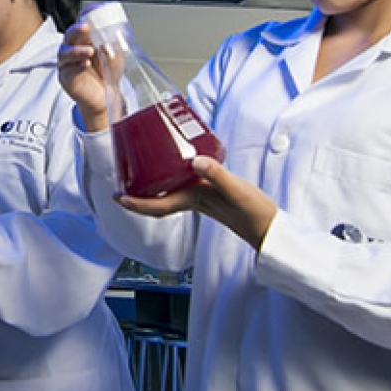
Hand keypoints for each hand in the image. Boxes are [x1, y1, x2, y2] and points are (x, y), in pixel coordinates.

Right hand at [57, 19, 109, 131]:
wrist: (105, 96)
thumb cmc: (108, 74)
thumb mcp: (116, 57)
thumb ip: (112, 47)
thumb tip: (108, 41)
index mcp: (85, 40)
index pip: (81, 26)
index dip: (83, 19)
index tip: (90, 16)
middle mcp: (73, 48)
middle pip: (70, 35)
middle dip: (77, 30)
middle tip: (86, 28)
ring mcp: (67, 62)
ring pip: (65, 51)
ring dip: (77, 49)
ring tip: (90, 51)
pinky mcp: (64, 76)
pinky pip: (66, 68)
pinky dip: (76, 64)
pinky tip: (85, 64)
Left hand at [118, 156, 276, 249]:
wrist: (271, 229)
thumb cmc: (255, 214)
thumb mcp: (236, 190)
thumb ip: (217, 175)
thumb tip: (195, 161)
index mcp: (195, 200)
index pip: (158, 205)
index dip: (136, 203)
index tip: (119, 197)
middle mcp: (195, 200)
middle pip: (158, 201)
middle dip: (138, 196)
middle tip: (120, 185)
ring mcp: (203, 198)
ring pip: (170, 193)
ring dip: (153, 187)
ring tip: (141, 174)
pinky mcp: (213, 194)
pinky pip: (185, 187)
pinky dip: (174, 179)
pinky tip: (178, 167)